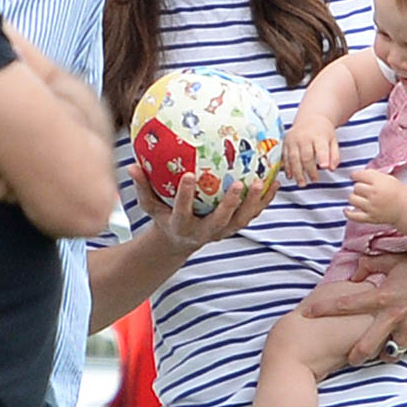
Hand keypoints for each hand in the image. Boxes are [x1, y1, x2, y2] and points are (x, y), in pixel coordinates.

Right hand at [129, 163, 278, 253]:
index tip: (188, 176)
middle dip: (230, 204)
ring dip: (253, 202)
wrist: (180, 240)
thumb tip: (131, 165)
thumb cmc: (163, 216)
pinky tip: (275, 181)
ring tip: (263, 181)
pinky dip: (265, 200)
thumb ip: (143, 187)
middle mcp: (204, 232)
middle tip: (240, 183)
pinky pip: (253, 214)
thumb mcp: (150, 205)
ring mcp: (222, 231)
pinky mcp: (235, 227)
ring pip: (242, 220)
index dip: (185, 196)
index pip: (182, 211)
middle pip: (220, 220)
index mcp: (181, 225)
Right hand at [283, 115, 338, 185]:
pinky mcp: (285, 142)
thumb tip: (331, 169)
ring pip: (293, 158)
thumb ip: (334, 155)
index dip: (323, 157)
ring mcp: (293, 139)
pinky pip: (285, 157)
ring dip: (297, 173)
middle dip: (309, 170)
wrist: (310, 118)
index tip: (324, 167)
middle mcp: (304, 137)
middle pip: (306, 156)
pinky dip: (287, 168)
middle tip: (313, 181)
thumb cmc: (323, 131)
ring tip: (302, 183)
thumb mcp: (333, 140)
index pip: (321, 148)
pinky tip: (290, 176)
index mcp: (318, 136)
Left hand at [303, 253, 406, 364]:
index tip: (308, 313)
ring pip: (392, 352)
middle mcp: (395, 316)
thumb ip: (372, 263)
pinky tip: (406, 346)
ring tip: (380, 353)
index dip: (324, 309)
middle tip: (348, 359)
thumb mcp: (396, 260)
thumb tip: (354, 270)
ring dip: (385, 353)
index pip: (347, 304)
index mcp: (383, 296)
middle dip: (355, 354)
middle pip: (367, 343)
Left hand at [344, 169, 406, 225]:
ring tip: (360, 198)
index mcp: (378, 182)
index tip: (355, 177)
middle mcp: (374, 193)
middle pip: (356, 187)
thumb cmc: (398, 192)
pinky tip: (346, 210)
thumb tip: (358, 174)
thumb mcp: (388, 178)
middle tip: (364, 189)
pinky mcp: (370, 218)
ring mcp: (371, 207)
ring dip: (354, 197)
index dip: (355, 175)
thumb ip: (372, 175)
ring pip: (352, 199)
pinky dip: (348, 213)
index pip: (358, 175)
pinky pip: (354, 216)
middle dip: (358, 187)